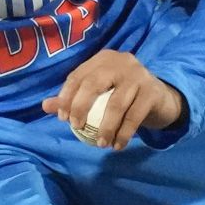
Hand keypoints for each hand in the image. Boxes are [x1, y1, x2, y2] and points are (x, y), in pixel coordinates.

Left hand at [41, 50, 187, 150]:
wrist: (160, 99)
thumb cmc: (123, 94)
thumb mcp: (99, 93)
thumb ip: (73, 98)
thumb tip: (44, 106)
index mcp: (103, 59)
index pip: (79, 75)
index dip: (67, 96)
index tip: (63, 118)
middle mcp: (121, 61)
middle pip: (94, 83)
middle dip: (81, 106)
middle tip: (76, 127)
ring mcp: (139, 75)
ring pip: (116, 103)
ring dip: (106, 127)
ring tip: (100, 144)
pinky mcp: (152, 91)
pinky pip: (134, 116)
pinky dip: (123, 133)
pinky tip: (117, 145)